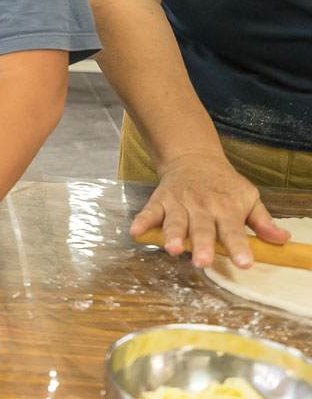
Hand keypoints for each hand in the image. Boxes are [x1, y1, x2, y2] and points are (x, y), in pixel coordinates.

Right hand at [129, 151, 289, 268]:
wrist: (193, 156)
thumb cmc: (224, 184)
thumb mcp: (249, 196)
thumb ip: (262, 220)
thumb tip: (282, 239)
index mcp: (227, 208)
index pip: (235, 230)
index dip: (239, 247)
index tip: (245, 263)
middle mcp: (202, 206)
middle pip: (202, 228)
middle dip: (201, 244)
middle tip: (203, 261)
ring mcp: (179, 203)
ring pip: (176, 221)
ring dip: (173, 235)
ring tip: (173, 249)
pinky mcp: (160, 200)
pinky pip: (149, 212)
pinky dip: (142, 221)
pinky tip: (136, 231)